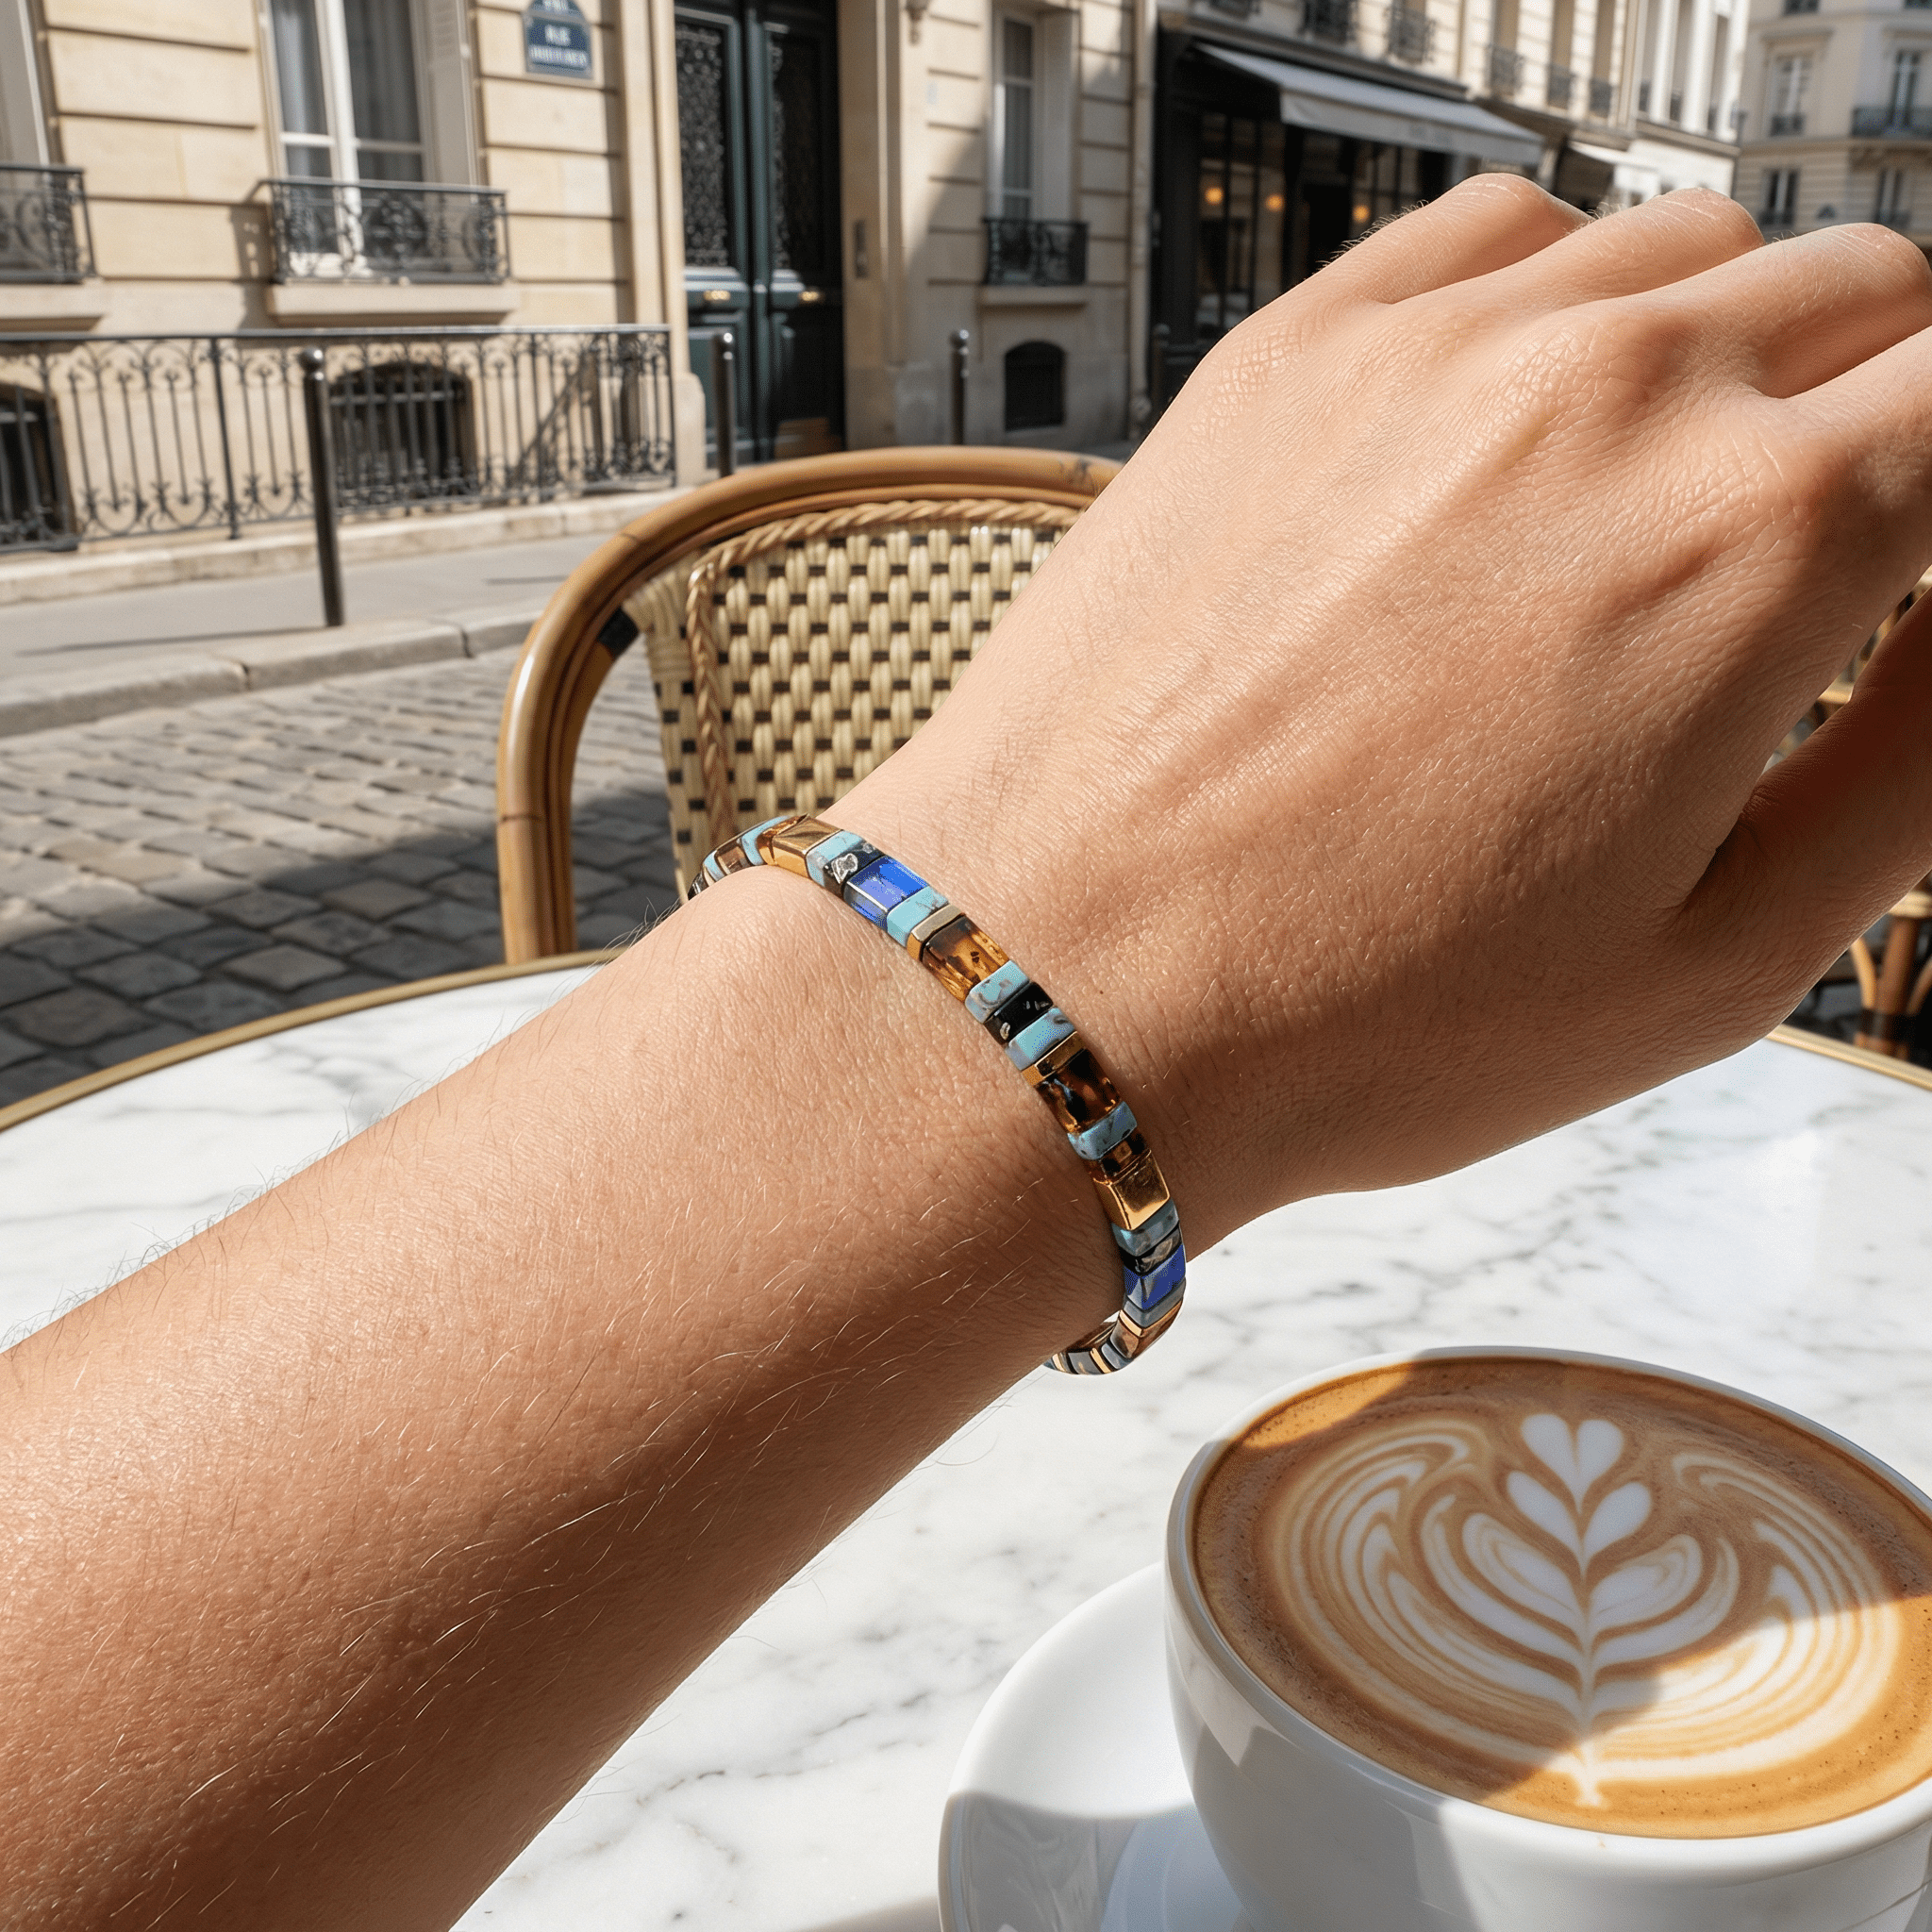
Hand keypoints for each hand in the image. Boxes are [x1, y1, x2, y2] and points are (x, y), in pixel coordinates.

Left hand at [848, 180, 1931, 1231]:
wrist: (1061, 982)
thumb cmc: (1350, 1009)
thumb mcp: (1713, 964)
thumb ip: (1913, 771)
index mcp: (1756, 539)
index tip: (1907, 583)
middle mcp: (1608, 393)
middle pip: (1862, 292)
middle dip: (1885, 409)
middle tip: (1823, 551)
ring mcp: (1431, 351)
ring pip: (1687, 248)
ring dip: (1728, 349)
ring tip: (1656, 506)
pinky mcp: (1286, 356)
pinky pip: (1496, 232)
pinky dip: (1558, 295)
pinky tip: (1521, 420)